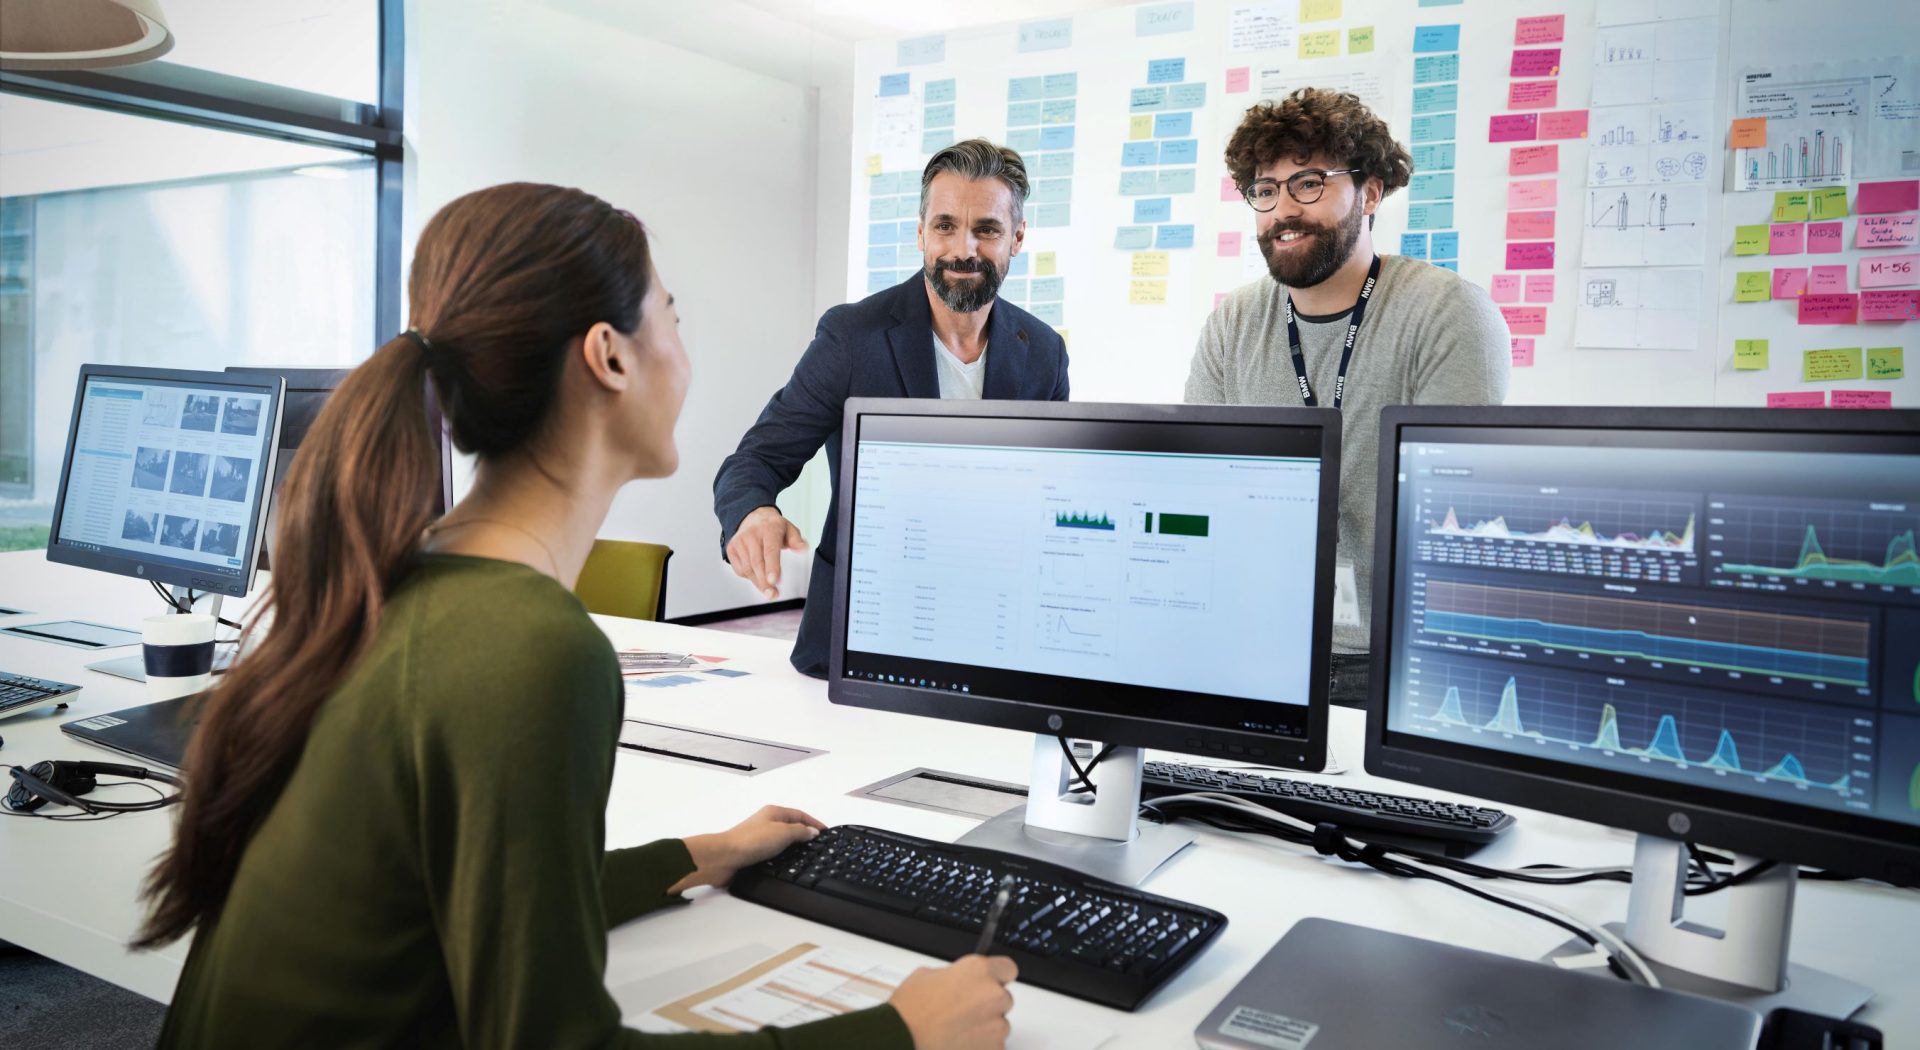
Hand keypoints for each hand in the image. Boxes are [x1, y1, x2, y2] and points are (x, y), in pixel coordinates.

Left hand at [672, 805, 826, 891]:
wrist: (725, 857)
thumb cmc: (751, 841)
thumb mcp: (783, 832)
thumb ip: (800, 831)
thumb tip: (812, 832)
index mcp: (774, 812)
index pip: (800, 815)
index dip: (814, 823)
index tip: (825, 831)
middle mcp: (766, 823)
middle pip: (791, 826)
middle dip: (805, 833)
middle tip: (818, 843)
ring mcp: (759, 838)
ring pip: (782, 840)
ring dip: (793, 846)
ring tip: (806, 854)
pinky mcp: (754, 852)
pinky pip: (773, 852)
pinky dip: (782, 856)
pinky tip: (786, 864)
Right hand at [725, 506, 807, 599]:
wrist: (752, 517)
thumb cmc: (772, 527)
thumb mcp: (789, 529)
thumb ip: (796, 540)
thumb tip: (803, 549)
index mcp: (769, 529)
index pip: (770, 550)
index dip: (772, 567)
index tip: (774, 581)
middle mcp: (751, 535)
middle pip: (757, 563)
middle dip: (765, 582)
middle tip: (773, 595)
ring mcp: (739, 542)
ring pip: (747, 569)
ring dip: (758, 583)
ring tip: (769, 591)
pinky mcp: (731, 549)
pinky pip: (740, 570)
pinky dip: (750, 577)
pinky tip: (758, 577)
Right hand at [890, 955, 1017, 1049]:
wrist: (902, 1038)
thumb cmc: (910, 1009)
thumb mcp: (928, 975)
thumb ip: (955, 976)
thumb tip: (960, 982)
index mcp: (979, 970)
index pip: (1007, 968)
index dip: (998, 977)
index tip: (991, 983)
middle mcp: (992, 994)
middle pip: (1003, 999)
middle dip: (988, 1005)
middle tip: (964, 1012)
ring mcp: (996, 1024)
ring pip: (999, 1024)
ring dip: (985, 1027)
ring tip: (957, 1031)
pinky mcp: (994, 1048)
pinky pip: (993, 1045)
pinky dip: (980, 1046)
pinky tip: (959, 1043)